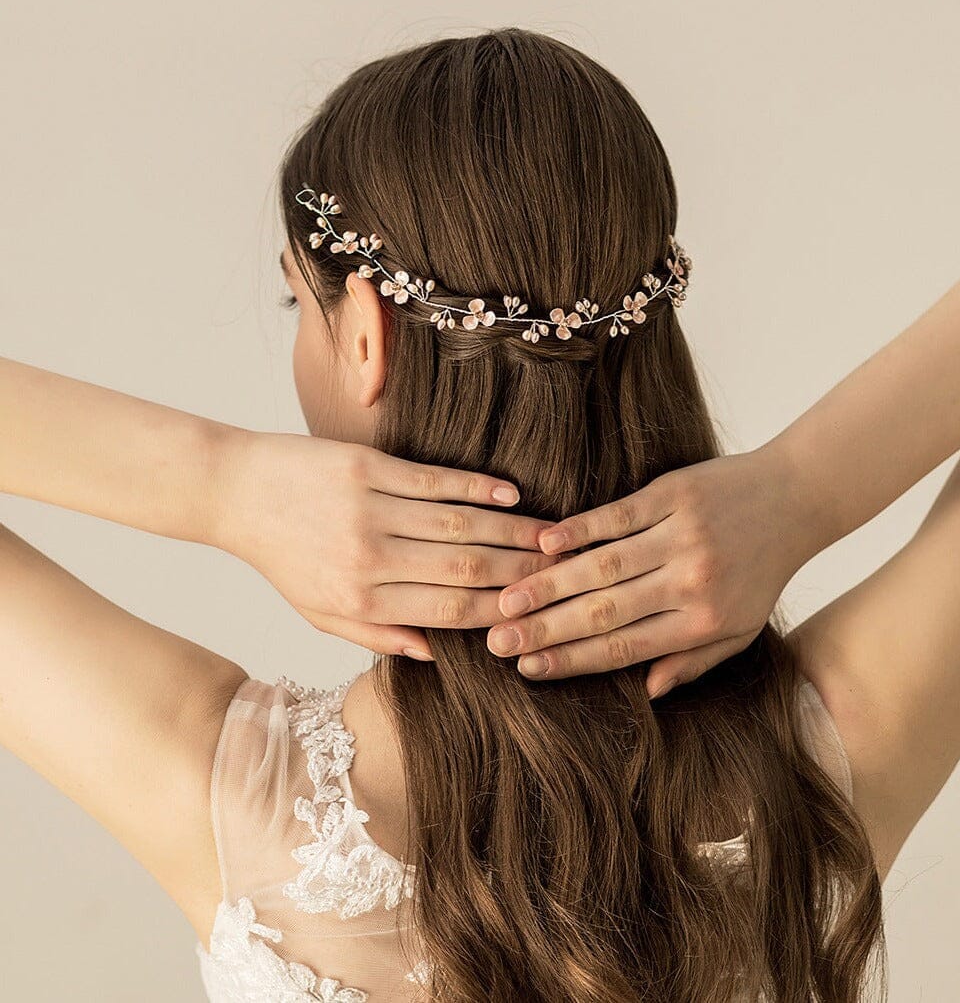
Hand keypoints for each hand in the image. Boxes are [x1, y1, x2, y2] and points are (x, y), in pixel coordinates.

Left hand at [213, 429, 560, 657]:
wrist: (236, 493)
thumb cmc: (284, 558)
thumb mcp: (321, 614)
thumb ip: (378, 635)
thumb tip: (436, 653)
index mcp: (360, 601)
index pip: (447, 614)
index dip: (497, 614)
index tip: (535, 612)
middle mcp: (369, 559)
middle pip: (464, 570)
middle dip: (519, 574)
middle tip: (562, 573)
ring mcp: (369, 509)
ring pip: (458, 525)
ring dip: (511, 531)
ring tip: (550, 538)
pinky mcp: (367, 467)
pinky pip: (434, 480)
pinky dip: (478, 487)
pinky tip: (512, 492)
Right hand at [487, 444, 820, 696]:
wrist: (794, 499)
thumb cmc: (761, 571)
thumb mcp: (739, 630)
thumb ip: (693, 662)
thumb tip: (647, 690)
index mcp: (702, 622)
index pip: (624, 647)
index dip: (572, 660)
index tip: (527, 669)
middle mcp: (690, 582)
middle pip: (604, 611)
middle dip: (545, 630)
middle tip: (497, 641)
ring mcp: (680, 536)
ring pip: (603, 566)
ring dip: (550, 584)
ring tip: (508, 600)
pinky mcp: (673, 495)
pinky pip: (618, 516)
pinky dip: (580, 530)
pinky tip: (544, 544)